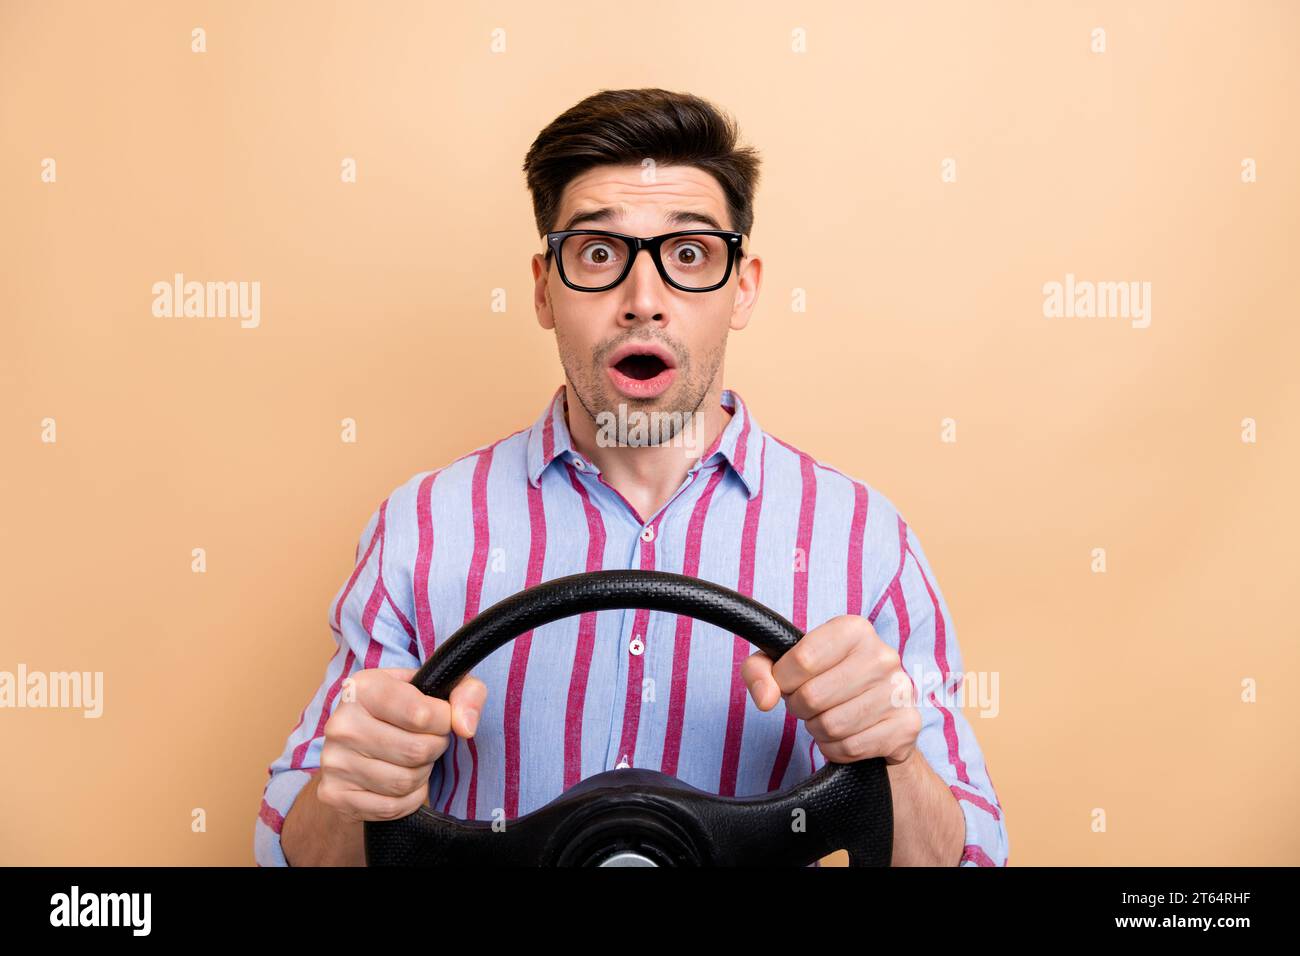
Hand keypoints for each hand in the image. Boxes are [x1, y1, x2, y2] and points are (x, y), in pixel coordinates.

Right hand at [317, 666, 486, 822]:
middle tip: (429, 743)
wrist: (359, 750)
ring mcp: (333, 761)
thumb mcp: (438, 690)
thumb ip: (466, 693)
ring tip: (414, 761)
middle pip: (415, 750)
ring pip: (403, 782)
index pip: (420, 714)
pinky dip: (407, 800)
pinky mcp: (334, 794)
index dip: (443, 723)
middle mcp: (341, 723)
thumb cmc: (405, 714)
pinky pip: (390, 806)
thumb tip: (466, 726)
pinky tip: (402, 784)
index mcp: (364, 687)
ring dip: (421, 775)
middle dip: (434, 750)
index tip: (441, 721)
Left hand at [742, 614, 919, 764]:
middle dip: (800, 709)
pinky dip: (836, 749)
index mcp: (854, 629)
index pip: (802, 660)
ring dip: (818, 731)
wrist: (877, 716)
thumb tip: (765, 699)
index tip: (788, 684)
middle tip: (808, 706)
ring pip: (832, 725)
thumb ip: (760, 671)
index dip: (784, 681)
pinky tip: (844, 737)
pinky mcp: (906, 725)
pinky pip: (851, 747)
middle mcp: (883, 655)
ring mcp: (899, 690)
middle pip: (814, 696)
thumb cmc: (825, 683)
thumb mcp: (786, 667)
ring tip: (826, 720)